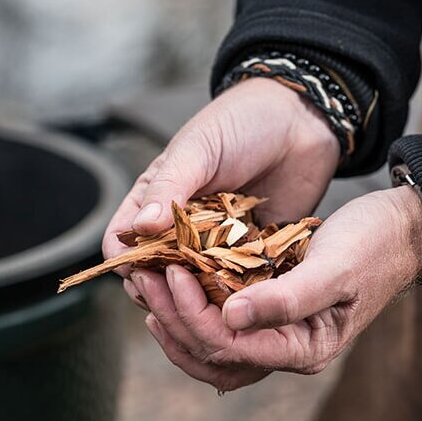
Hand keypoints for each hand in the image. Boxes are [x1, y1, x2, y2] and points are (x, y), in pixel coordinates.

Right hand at [103, 78, 339, 305]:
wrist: (299, 120)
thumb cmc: (239, 124)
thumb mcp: (196, 150)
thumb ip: (169, 188)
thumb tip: (139, 229)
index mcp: (153, 202)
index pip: (123, 245)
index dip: (128, 264)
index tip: (146, 274)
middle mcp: (179, 230)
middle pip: (156, 276)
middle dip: (164, 291)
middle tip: (185, 294)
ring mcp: (215, 245)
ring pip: (196, 287)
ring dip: (202, 297)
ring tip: (216, 299)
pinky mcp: (250, 254)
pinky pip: (238, 284)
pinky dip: (239, 293)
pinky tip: (248, 294)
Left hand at [133, 186, 421, 391]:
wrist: (400, 229)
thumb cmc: (374, 245)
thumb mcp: (335, 268)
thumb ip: (287, 298)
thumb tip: (230, 317)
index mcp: (305, 348)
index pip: (232, 347)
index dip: (194, 314)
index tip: (174, 270)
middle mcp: (287, 349)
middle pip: (214, 356)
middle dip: (174, 320)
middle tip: (146, 279)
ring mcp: (277, 333)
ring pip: (213, 347)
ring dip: (177, 319)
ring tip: (151, 287)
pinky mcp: (271, 310)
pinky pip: (223, 324)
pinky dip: (194, 309)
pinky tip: (176, 285)